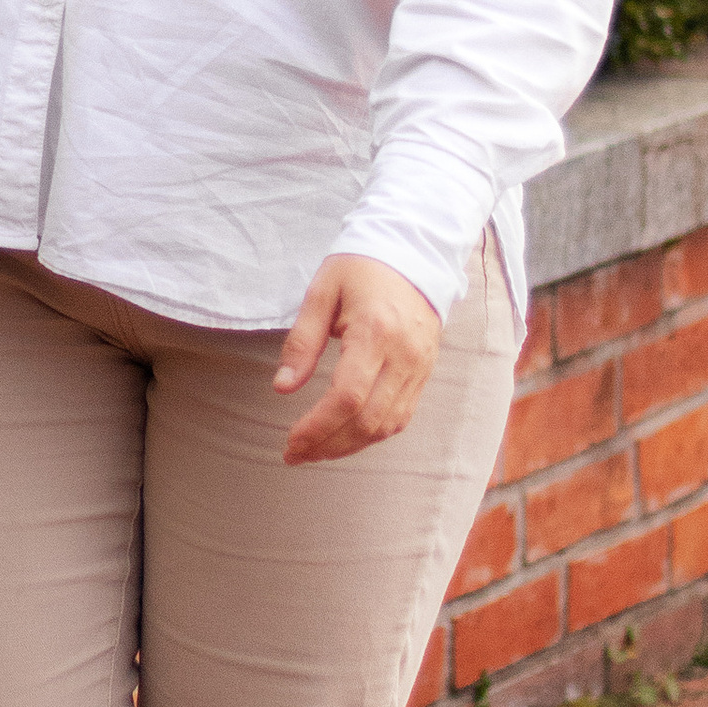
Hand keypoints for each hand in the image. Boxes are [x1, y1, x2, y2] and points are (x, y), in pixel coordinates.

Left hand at [273, 253, 443, 462]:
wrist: (414, 251)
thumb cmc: (361, 267)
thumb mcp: (322, 293)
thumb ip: (302, 341)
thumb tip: (282, 387)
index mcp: (376, 332)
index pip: (348, 397)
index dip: (318, 427)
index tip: (291, 441)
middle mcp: (404, 355)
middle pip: (367, 420)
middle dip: (328, 445)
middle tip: (294, 454)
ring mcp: (419, 367)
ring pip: (386, 425)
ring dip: (348, 446)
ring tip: (315, 451)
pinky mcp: (424, 372)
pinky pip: (401, 416)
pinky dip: (371, 434)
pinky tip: (344, 437)